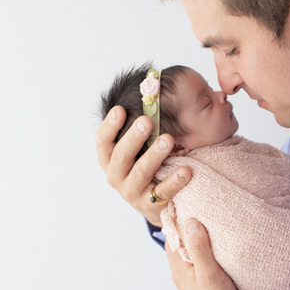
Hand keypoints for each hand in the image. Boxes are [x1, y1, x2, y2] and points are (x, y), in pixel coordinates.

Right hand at [96, 106, 190, 226]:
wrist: (153, 204)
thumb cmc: (144, 163)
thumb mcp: (136, 146)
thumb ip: (138, 123)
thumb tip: (152, 84)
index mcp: (108, 157)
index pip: (102, 140)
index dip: (109, 125)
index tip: (120, 109)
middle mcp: (115, 175)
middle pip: (121, 155)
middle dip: (134, 137)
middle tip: (147, 120)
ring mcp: (131, 191)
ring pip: (141, 172)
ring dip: (154, 155)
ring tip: (168, 139)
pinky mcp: (150, 205)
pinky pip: (163, 192)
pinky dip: (174, 181)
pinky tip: (186, 170)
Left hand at [166, 219, 245, 289]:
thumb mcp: (209, 272)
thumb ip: (200, 248)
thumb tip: (191, 222)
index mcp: (179, 269)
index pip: (172, 239)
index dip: (176, 223)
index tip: (184, 206)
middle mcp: (181, 277)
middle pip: (180, 247)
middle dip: (187, 231)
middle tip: (198, 213)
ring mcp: (191, 285)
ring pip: (190, 258)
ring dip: (196, 245)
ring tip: (209, 230)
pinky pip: (199, 268)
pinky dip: (204, 257)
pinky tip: (217, 255)